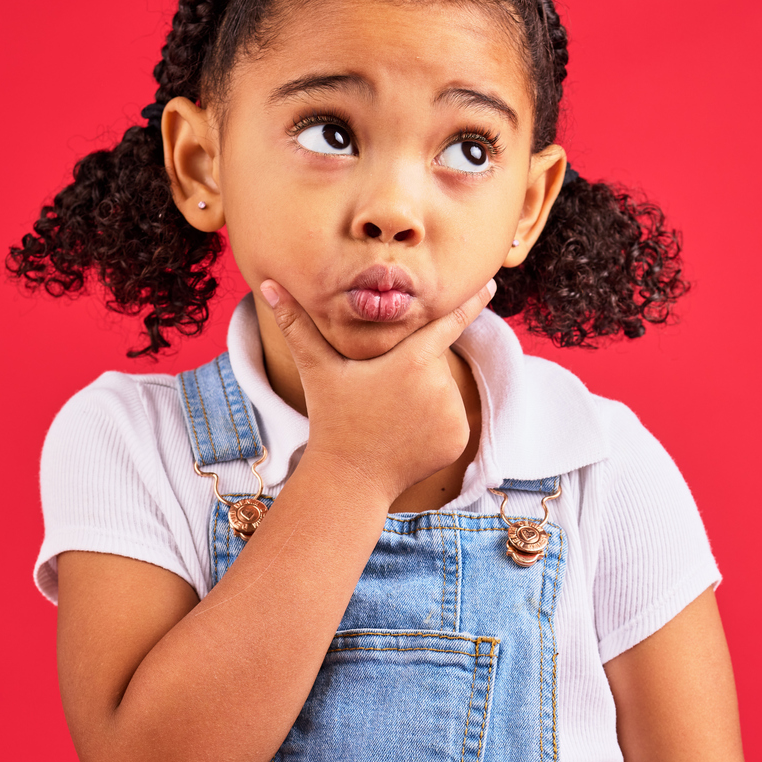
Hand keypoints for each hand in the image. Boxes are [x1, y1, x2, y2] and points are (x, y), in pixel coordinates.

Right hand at [260, 279, 495, 505]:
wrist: (350, 479)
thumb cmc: (332, 419)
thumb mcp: (316, 369)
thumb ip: (296, 325)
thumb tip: (268, 285)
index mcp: (412, 360)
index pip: (449, 321)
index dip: (470, 301)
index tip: (493, 282)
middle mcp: (439, 385)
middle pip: (434, 362)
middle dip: (414, 368)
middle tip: (382, 393)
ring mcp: (452, 414)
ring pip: (443, 390)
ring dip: (423, 396)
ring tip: (390, 416)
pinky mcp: (458, 439)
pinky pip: (451, 419)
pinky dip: (433, 422)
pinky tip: (405, 434)